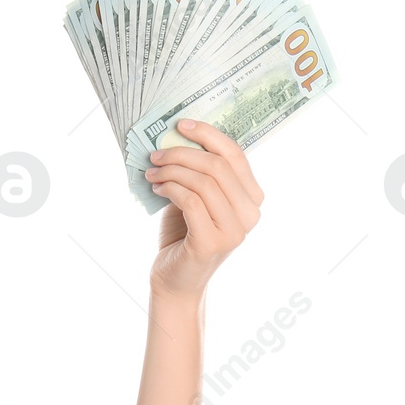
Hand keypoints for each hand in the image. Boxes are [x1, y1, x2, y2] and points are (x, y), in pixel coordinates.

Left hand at [145, 118, 264, 298]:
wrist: (175, 279)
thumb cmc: (184, 235)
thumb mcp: (196, 197)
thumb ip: (199, 173)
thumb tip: (178, 137)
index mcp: (252, 197)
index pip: (235, 155)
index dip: (208, 135)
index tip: (179, 125)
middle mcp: (251, 214)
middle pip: (217, 166)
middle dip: (182, 154)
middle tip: (156, 155)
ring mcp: (235, 230)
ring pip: (203, 182)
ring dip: (172, 172)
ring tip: (152, 174)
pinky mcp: (213, 242)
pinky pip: (190, 201)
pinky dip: (170, 189)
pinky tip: (157, 190)